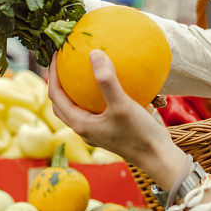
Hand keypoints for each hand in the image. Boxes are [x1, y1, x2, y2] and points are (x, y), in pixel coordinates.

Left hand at [48, 49, 186, 189]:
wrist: (158, 157)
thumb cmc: (138, 134)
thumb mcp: (122, 105)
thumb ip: (107, 80)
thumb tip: (94, 53)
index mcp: (80, 124)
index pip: (55, 95)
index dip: (52, 74)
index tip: (57, 53)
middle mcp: (85, 128)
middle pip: (62, 102)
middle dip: (59, 81)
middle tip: (64, 60)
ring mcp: (98, 129)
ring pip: (79, 106)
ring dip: (76, 89)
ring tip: (83, 68)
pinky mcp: (111, 127)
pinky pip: (98, 106)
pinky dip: (98, 93)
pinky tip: (113, 78)